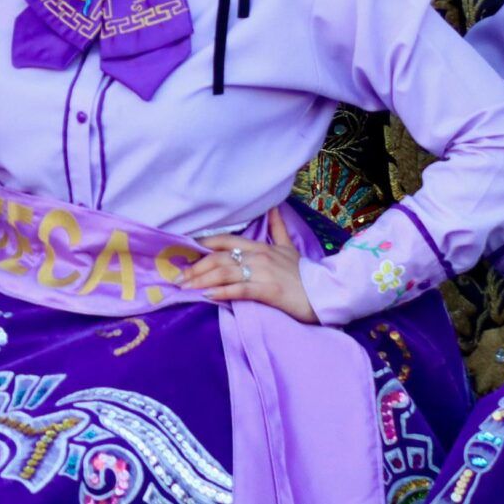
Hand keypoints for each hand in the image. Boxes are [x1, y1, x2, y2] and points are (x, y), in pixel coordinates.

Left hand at [190, 208, 317, 323]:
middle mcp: (258, 256)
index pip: (224, 241)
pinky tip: (208, 296)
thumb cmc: (303, 273)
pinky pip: (239, 290)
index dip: (202, 246)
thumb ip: (278, 228)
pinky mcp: (268, 291)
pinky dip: (221, 292)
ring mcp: (262, 273)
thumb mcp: (289, 247)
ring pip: (224, 273)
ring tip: (186, 288)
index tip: (184, 253)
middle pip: (218, 258)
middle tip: (179, 277)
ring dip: (202, 280)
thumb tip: (273, 207)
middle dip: (196, 267)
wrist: (325, 292)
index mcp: (260, 246)